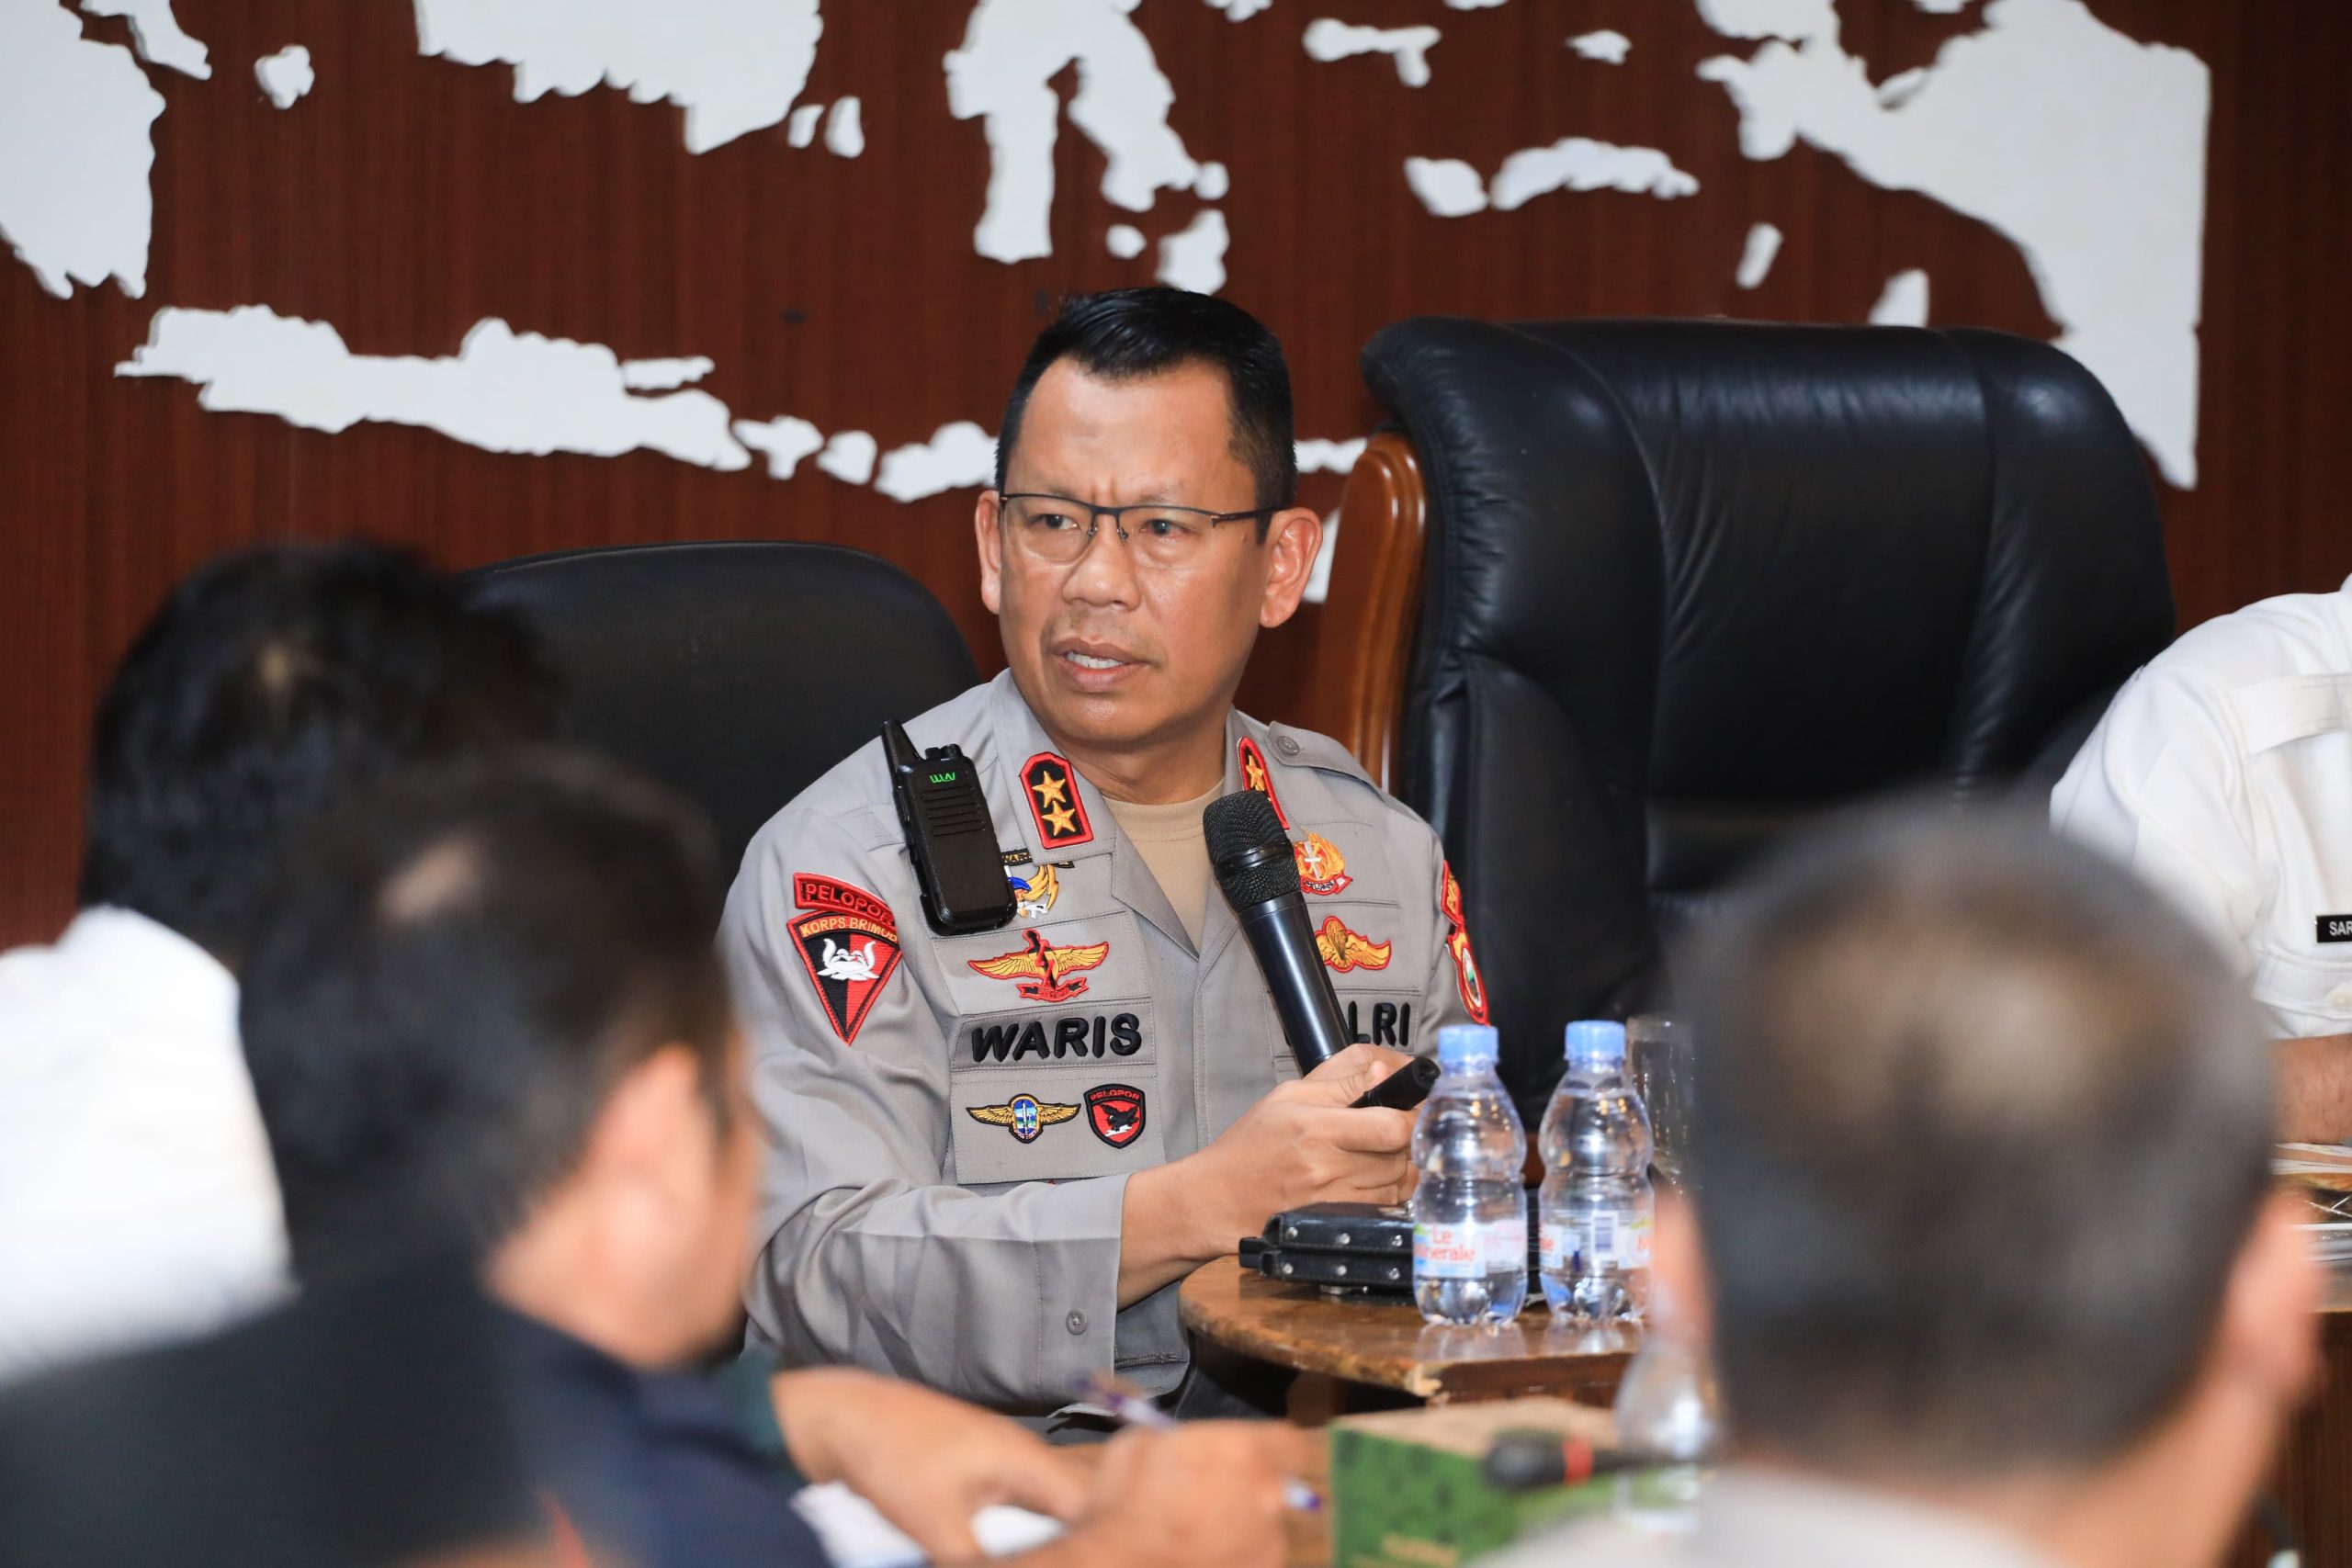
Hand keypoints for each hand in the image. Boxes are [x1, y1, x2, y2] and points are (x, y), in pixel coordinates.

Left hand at [771, 1366, 1089, 1559]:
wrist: (842, 1418)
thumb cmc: (886, 1451)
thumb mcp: (934, 1524)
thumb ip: (975, 1561)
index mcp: (1024, 1458)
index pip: (1090, 1502)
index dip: (1107, 1536)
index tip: (1114, 1554)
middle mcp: (1023, 1454)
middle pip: (1084, 1496)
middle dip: (1097, 1529)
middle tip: (1104, 1553)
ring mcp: (1004, 1459)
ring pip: (1059, 1496)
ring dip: (1073, 1525)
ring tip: (1083, 1549)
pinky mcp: (983, 1471)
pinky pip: (1034, 1498)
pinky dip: (1047, 1521)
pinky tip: (1045, 1542)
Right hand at [1029, 1421, 1310, 1567]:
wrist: (1117, 1565)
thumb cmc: (1124, 1505)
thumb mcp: (1140, 1442)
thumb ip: (1180, 1438)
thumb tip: (1186, 1440)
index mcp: (1243, 1451)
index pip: (1288, 1441)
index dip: (1268, 1447)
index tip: (1250, 1454)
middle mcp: (1267, 1495)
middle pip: (1279, 1483)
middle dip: (1252, 1486)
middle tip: (1216, 1492)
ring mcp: (1267, 1541)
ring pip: (1267, 1523)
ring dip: (1244, 1522)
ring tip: (1202, 1529)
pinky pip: (1254, 1556)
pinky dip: (1236, 1555)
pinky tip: (1201, 1553)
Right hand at [1121, 1044, 1416, 1300]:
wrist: (1217, 1200)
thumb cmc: (1251, 1145)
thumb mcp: (1288, 1096)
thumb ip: (1341, 1080)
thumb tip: (1387, 1070)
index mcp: (1316, 1128)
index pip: (1392, 1125)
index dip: (1413, 1113)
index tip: (1412, 1104)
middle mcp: (1329, 1168)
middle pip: (1401, 1153)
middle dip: (1407, 1135)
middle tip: (1394, 1125)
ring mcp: (1336, 1201)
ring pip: (1400, 1180)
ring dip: (1400, 1162)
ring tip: (1378, 1150)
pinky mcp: (1339, 1224)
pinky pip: (1388, 1205)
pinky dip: (1392, 1189)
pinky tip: (1374, 1176)